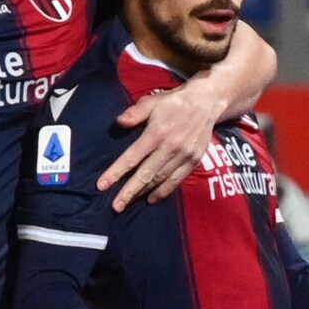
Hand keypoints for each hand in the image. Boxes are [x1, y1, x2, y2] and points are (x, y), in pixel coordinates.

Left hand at [99, 79, 225, 210]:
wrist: (206, 103)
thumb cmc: (173, 102)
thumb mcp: (152, 102)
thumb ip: (135, 113)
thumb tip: (119, 122)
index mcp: (156, 133)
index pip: (132, 157)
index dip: (116, 172)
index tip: (102, 185)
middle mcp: (170, 147)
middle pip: (145, 174)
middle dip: (129, 192)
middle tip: (115, 206)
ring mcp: (183, 156)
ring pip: (160, 180)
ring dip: (143, 193)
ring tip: (129, 204)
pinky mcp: (193, 161)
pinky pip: (177, 180)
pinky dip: (164, 191)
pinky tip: (152, 199)